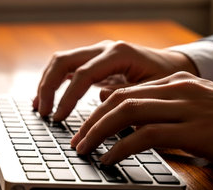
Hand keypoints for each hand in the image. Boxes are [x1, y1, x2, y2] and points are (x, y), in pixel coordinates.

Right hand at [33, 40, 197, 120]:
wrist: (172, 66)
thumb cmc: (166, 79)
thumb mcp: (154, 91)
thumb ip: (129, 97)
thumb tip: (101, 105)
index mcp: (119, 54)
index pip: (83, 74)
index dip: (68, 97)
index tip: (58, 118)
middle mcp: (105, 48)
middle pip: (64, 61)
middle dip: (49, 87)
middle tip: (44, 113)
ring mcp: (98, 53)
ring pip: (62, 61)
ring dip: (47, 83)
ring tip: (40, 107)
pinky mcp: (95, 61)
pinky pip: (68, 67)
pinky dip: (55, 82)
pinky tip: (47, 99)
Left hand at [71, 72, 212, 172]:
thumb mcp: (202, 111)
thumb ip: (173, 115)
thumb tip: (143, 131)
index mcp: (180, 83)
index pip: (128, 91)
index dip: (102, 109)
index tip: (88, 126)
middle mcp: (179, 89)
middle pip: (121, 99)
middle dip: (92, 120)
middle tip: (77, 139)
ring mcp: (186, 108)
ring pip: (127, 113)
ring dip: (98, 132)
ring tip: (84, 149)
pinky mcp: (193, 130)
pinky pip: (145, 136)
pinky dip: (121, 147)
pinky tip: (109, 158)